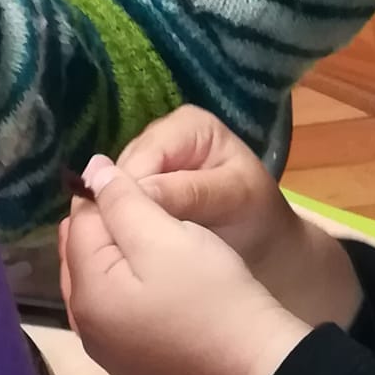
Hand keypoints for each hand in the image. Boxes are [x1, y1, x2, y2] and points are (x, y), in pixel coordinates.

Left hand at [60, 160, 308, 374]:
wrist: (254, 360)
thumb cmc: (211, 291)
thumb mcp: (165, 234)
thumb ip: (122, 200)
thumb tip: (90, 170)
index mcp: (87, 294)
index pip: (80, 223)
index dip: (107, 193)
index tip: (144, 182)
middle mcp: (85, 328)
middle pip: (82, 255)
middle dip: (107, 225)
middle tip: (154, 211)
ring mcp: (106, 351)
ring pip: (97, 281)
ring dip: (115, 254)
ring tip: (157, 239)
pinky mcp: (130, 361)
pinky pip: (114, 309)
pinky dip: (125, 285)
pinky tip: (154, 278)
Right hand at [108, 107, 299, 277]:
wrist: (262, 238)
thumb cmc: (255, 213)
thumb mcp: (233, 199)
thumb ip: (188, 194)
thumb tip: (138, 193)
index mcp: (189, 125)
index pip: (146, 156)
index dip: (132, 193)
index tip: (129, 233)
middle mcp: (160, 135)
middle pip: (123, 170)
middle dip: (123, 206)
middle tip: (126, 247)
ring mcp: (146, 160)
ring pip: (112, 187)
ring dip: (117, 217)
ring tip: (127, 249)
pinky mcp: (137, 186)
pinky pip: (115, 202)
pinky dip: (119, 222)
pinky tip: (125, 244)